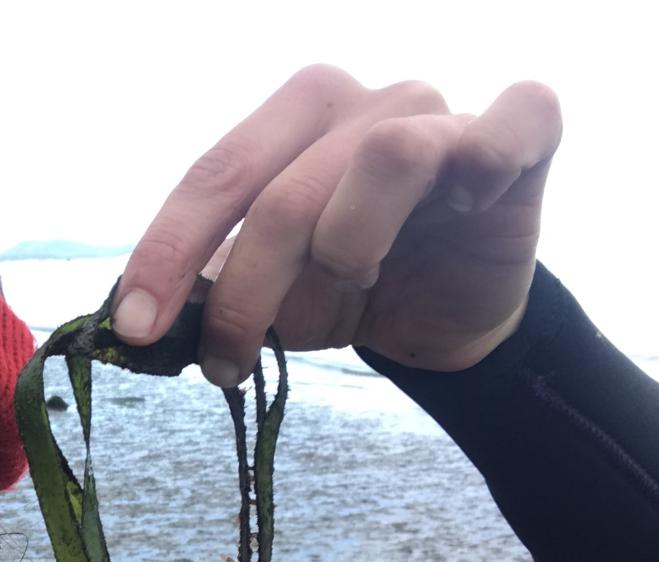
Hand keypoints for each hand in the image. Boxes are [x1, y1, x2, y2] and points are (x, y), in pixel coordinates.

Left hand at [111, 65, 562, 385]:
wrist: (444, 317)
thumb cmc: (349, 287)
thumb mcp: (268, 294)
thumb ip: (212, 287)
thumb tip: (137, 317)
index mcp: (289, 121)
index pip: (214, 176)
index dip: (167, 253)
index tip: (136, 327)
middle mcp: (361, 102)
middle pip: (285, 188)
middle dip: (246, 288)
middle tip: (224, 362)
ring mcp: (441, 112)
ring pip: (385, 157)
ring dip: (351, 247)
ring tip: (353, 286)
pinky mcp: (521, 134)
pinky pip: (511, 125)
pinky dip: (484, 166)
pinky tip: (464, 212)